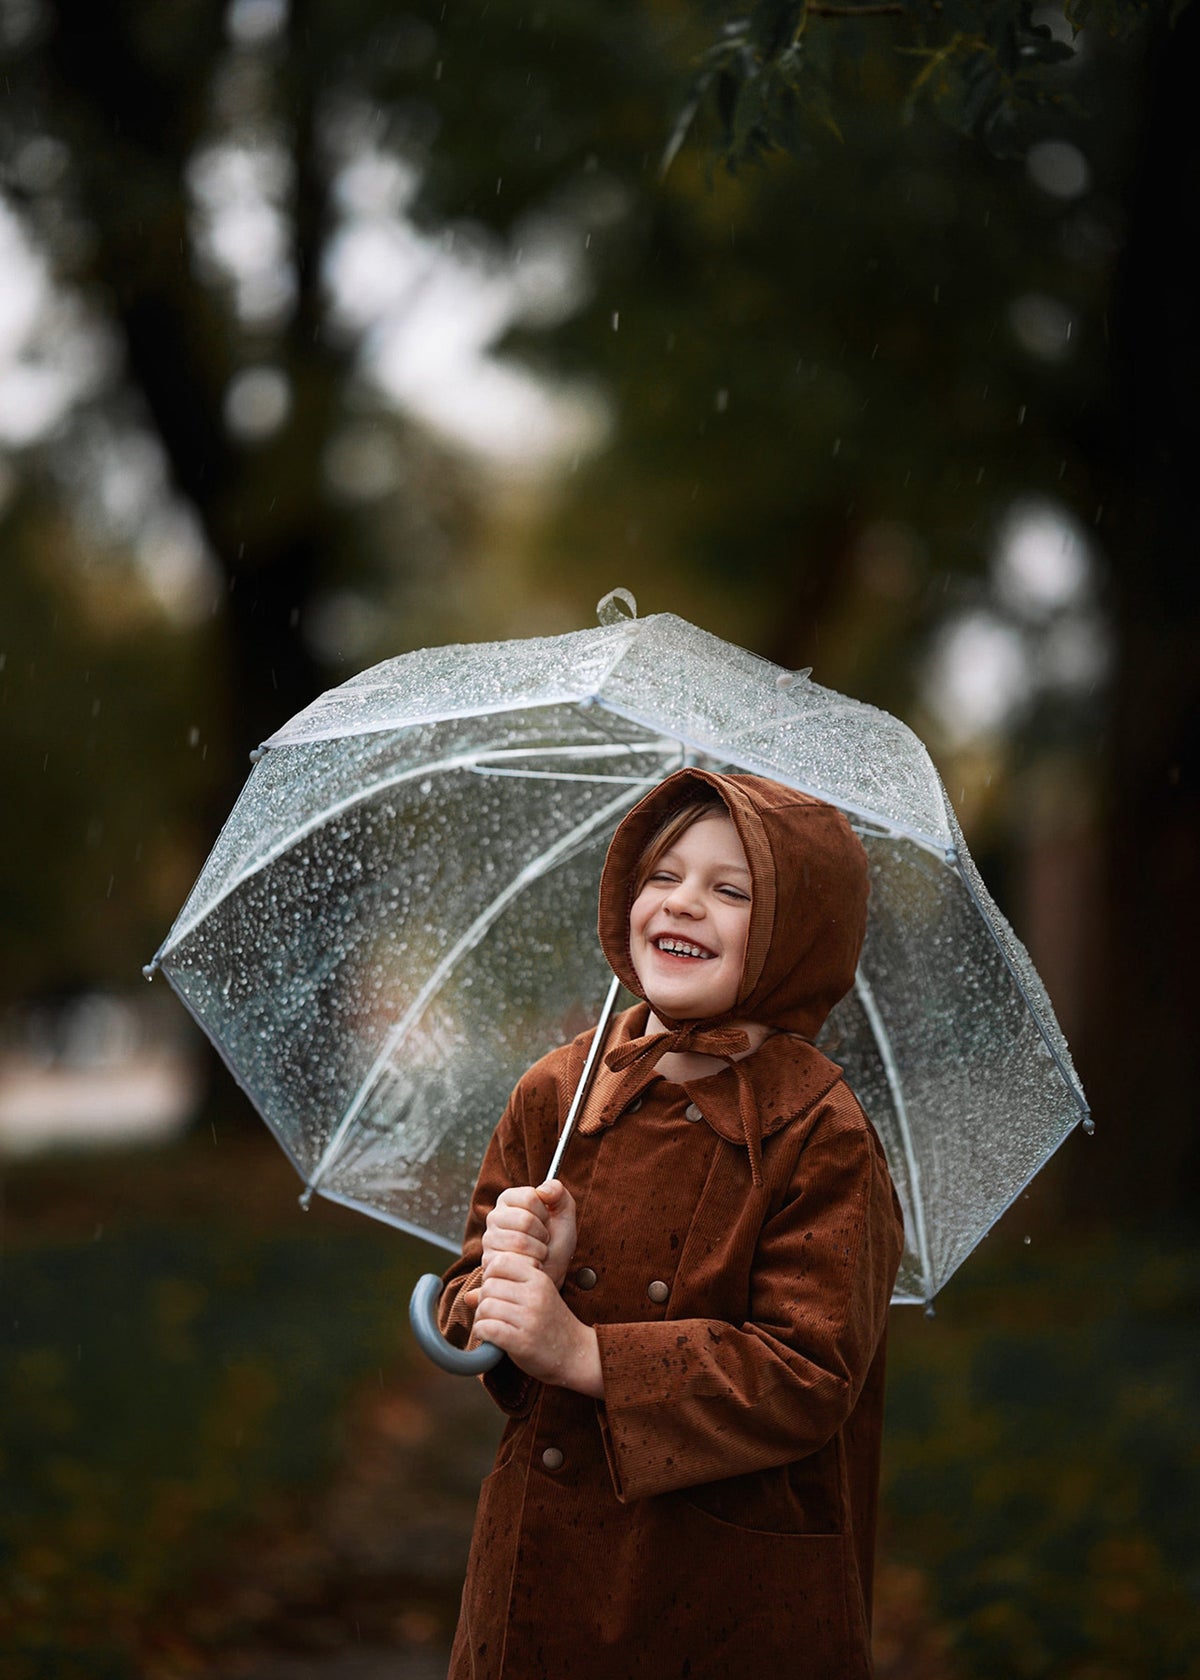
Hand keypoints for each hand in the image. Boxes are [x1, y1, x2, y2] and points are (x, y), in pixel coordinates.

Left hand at [472, 1250, 602, 1396]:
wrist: (577, 1354)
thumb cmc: (553, 1324)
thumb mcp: (536, 1298)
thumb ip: (505, 1291)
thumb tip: (468, 1296)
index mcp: (539, 1279)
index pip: (500, 1262)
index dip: (490, 1275)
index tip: (495, 1290)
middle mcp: (535, 1295)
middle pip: (489, 1286)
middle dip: (483, 1300)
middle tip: (492, 1313)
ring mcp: (529, 1319)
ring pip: (485, 1307)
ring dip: (482, 1318)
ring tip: (492, 1325)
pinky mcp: (522, 1342)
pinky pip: (487, 1329)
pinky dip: (482, 1333)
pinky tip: (491, 1338)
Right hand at [481, 1181, 576, 1289]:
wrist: (550, 1275)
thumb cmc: (555, 1245)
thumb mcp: (564, 1214)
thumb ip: (558, 1192)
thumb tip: (543, 1189)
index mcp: (510, 1200)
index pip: (529, 1197)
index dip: (544, 1212)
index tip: (545, 1220)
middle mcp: (494, 1217)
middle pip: (525, 1219)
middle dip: (542, 1234)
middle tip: (541, 1240)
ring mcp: (489, 1240)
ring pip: (520, 1241)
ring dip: (538, 1250)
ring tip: (536, 1252)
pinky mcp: (489, 1263)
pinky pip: (515, 1261)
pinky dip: (530, 1265)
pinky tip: (529, 1264)